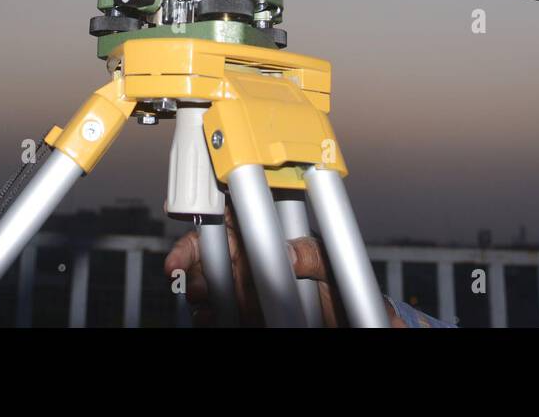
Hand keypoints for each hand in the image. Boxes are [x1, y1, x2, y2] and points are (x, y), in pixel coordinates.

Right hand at [163, 204, 404, 326]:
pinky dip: (209, 315)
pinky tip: (209, 317)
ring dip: (200, 290)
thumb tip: (290, 253)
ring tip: (202, 300)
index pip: (234, 216)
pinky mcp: (242, 312)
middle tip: (190, 275)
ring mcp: (244, 287)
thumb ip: (313, 254)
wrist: (348, 323)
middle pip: (210, 251)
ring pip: (208, 283)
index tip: (195, 228)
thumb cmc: (341, 287)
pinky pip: (216, 312)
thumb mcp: (333, 265)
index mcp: (271, 236)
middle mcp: (252, 259)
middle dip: (195, 260)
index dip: (209, 217)